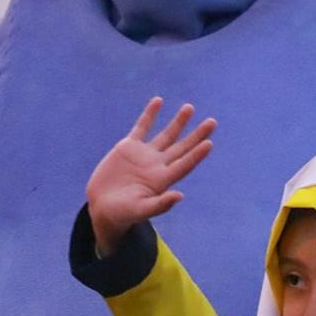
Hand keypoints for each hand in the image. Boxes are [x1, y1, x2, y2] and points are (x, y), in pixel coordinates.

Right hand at [86, 100, 216, 255]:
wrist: (102, 206)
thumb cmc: (123, 214)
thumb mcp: (141, 210)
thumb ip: (160, 205)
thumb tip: (179, 196)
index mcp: (163, 180)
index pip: (184, 164)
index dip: (196, 154)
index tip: (209, 143)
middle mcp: (157, 165)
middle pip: (182, 147)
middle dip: (197, 135)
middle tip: (212, 122)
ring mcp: (144, 155)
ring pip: (166, 135)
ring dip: (178, 122)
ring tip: (189, 108)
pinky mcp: (128, 147)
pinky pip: (142, 127)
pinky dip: (150, 114)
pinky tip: (159, 101)